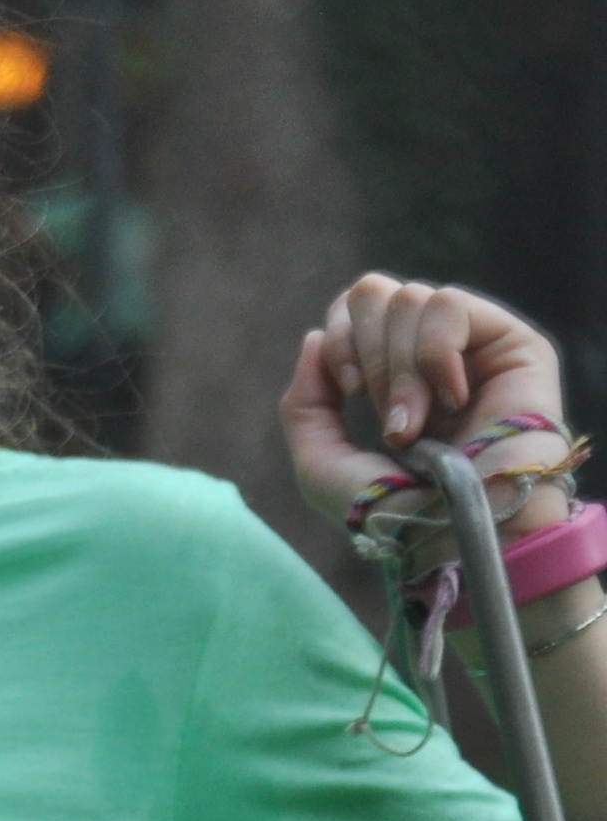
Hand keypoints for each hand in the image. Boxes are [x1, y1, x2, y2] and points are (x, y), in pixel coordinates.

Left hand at [283, 274, 570, 525]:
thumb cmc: (391, 509)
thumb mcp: (320, 462)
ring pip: (410, 298)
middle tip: (388, 411)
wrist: (449, 528)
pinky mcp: (515, 343)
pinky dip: (435, 354)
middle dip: (367, 353)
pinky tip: (454, 399)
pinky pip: (449, 305)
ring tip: (419, 423)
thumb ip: (305, 401)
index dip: (341, 342)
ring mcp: (474, 348)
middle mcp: (432, 356)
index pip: (353, 311)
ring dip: (400, 369)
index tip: (350, 391)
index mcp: (391, 376)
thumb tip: (316, 335)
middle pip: (373, 291)